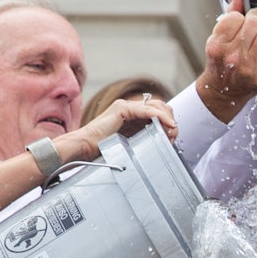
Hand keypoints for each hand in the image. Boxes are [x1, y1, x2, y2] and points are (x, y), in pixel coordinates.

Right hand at [58, 96, 177, 162]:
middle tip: (173, 137)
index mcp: (130, 116)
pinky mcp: (122, 109)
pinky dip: (161, 117)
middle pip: (160, 107)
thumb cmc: (102, 151)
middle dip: (170, 121)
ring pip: (157, 106)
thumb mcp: (129, 145)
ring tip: (171, 133)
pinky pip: (148, 110)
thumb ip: (142, 139)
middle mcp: (129, 108)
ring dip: (168, 119)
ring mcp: (125, 106)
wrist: (83, 149)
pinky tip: (168, 125)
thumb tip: (162, 142)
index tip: (172, 139)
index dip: (168, 123)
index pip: (157, 113)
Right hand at [195, 0, 256, 122]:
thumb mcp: (218, 37)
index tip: (241, 20)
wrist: (224, 92)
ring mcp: (249, 67)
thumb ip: (230, 13)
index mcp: (217, 46)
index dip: (240, 16)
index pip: (235, 17)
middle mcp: (233, 57)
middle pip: (253, 23)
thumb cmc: (221, 61)